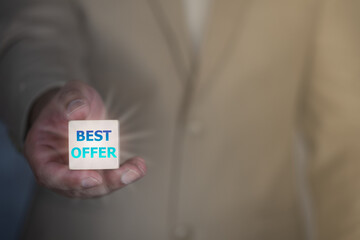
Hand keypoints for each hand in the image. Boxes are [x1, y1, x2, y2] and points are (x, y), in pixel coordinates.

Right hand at [24, 81, 145, 197]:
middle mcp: (60, 169)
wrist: (79, 109)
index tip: (93, 178)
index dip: (71, 180)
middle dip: (104, 182)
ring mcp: (80, 173)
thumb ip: (70, 101)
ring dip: (119, 179)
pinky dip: (126, 172)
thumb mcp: (69, 94)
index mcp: (41, 153)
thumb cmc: (69, 103)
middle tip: (124, 174)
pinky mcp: (98, 170)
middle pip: (80, 186)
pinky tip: (139, 165)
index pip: (51, 175)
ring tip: (137, 168)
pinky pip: (112, 176)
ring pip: (99, 185)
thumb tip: (77, 111)